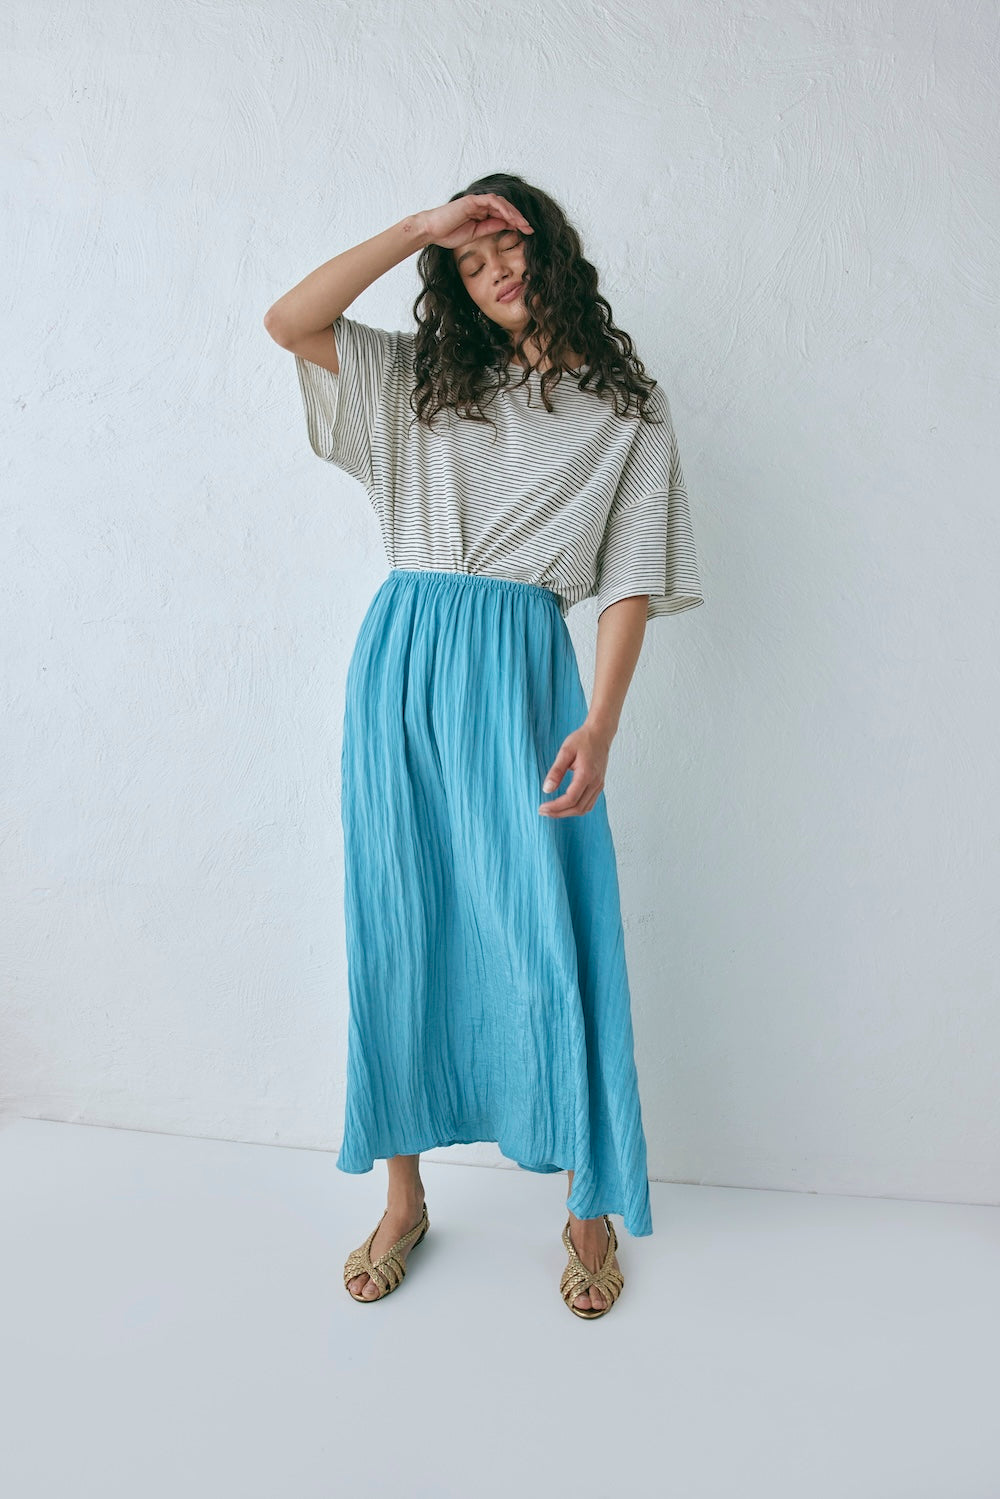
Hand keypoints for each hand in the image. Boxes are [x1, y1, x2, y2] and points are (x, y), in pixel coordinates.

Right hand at [415, 194, 533, 250]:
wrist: (431, 231)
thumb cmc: (448, 234)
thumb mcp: (476, 234)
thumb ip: (490, 228)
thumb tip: (507, 225)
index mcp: (481, 214)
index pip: (502, 216)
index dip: (516, 223)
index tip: (527, 232)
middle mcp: (480, 206)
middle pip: (505, 208)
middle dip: (519, 218)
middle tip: (530, 229)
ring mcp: (476, 202)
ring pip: (501, 203)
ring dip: (514, 213)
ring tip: (524, 224)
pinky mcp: (472, 200)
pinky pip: (492, 202)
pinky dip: (503, 209)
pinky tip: (512, 218)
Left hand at [538, 722, 611, 817]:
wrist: (600, 734)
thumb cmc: (582, 740)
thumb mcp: (565, 751)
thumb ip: (556, 771)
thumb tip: (546, 790)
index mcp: (587, 774)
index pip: (571, 799)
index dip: (555, 807)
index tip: (542, 807)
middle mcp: (595, 783)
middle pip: (577, 808)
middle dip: (559, 813)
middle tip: (542, 811)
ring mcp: (599, 785)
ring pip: (584, 809)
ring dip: (567, 813)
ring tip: (551, 811)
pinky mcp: (599, 785)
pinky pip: (588, 804)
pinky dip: (576, 809)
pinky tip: (564, 806)